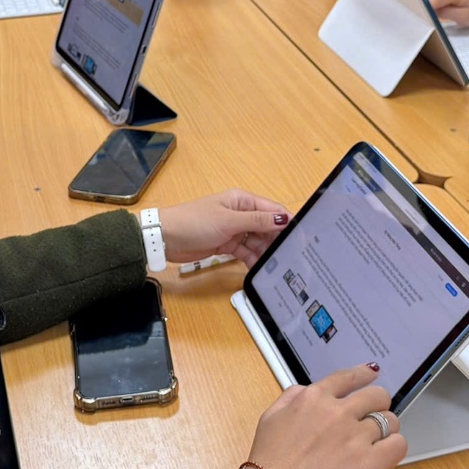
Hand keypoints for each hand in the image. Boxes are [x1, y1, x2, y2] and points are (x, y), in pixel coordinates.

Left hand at [156, 189, 289, 265]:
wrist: (166, 238)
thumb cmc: (195, 222)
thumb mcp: (229, 221)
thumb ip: (257, 221)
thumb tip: (283, 218)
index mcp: (242, 200)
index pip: (272, 209)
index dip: (287, 221)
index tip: (302, 236)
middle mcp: (240, 213)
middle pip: (267, 227)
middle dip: (277, 239)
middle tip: (292, 255)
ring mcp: (234, 230)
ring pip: (257, 241)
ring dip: (265, 251)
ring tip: (278, 265)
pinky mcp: (226, 244)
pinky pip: (246, 251)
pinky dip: (252, 258)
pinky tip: (261, 267)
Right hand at [231, 363, 406, 468]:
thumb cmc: (267, 464)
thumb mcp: (270, 418)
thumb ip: (291, 397)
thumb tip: (308, 390)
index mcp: (313, 399)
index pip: (349, 377)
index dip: (364, 374)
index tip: (372, 374)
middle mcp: (338, 412)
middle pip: (377, 396)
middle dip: (377, 405)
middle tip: (373, 419)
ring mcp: (355, 437)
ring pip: (390, 420)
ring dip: (386, 429)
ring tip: (378, 442)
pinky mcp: (369, 463)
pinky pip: (398, 444)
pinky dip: (394, 447)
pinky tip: (384, 455)